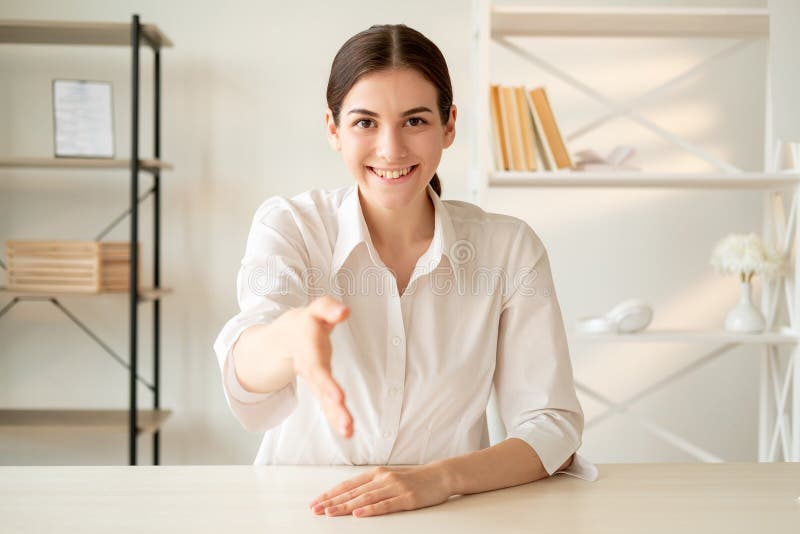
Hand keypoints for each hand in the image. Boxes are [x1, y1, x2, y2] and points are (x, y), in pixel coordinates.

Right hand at [275, 295, 352, 437]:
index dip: (326, 382)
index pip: (317, 366)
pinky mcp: (320, 387)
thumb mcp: (317, 309)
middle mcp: (310, 366)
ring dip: (335, 414)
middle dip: (330, 400)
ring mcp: (314, 379)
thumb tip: (344, 311)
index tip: (339, 398)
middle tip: (344, 417)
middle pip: (319, 386)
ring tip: (348, 429)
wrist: (287, 336)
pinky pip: (327, 405)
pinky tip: (347, 431)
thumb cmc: (309, 321)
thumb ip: (329, 308)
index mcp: (308, 347)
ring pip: (323, 398)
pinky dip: (336, 418)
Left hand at [308, 464, 451, 517]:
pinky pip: (385, 505)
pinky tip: (358, 514)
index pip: (348, 484)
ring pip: (365, 498)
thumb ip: (371, 485)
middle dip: (332, 501)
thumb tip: (349, 495)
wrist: (439, 476)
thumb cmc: (413, 479)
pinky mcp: (406, 498)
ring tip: (330, 513)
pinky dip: (370, 510)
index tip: (316, 502)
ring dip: (346, 506)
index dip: (331, 494)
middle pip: (353, 492)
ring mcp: (395, 487)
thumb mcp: (389, 477)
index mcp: (377, 473)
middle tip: (316, 509)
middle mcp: (383, 478)